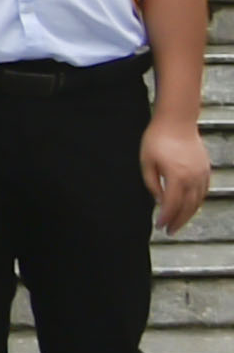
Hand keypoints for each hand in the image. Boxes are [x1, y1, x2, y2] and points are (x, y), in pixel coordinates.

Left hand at [150, 115, 214, 237]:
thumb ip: (152, 184)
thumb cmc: (157, 139)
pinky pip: (203, 192)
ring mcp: (202, 174)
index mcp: (177, 177)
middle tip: (169, 231)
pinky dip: (197, 202)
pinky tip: (190, 207)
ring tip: (178, 223)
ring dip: (188, 214)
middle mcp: (193, 178)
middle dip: (178, 221)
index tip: (160, 226)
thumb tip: (160, 202)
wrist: (177, 121)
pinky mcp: (206, 170)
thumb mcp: (147, 162)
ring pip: (198, 201)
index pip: (172, 205)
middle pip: (187, 207)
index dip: (166, 218)